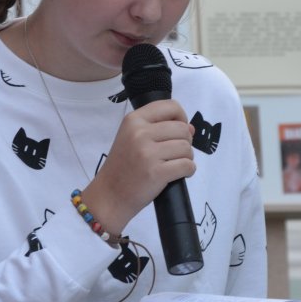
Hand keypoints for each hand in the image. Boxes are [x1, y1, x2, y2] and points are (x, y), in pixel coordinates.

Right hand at [79, 100, 194, 236]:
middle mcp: (140, 133)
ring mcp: (148, 153)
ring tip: (173, 164)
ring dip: (186, 158)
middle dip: (185, 142)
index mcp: (133, 120)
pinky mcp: (156, 172)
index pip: (170, 106)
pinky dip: (188, 170)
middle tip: (174, 153)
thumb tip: (191, 128)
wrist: (109, 195)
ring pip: (187, 148)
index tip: (177, 130)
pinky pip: (187, 165)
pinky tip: (176, 174)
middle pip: (183, 129)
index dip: (181, 117)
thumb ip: (159, 128)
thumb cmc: (123, 167)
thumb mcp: (132, 138)